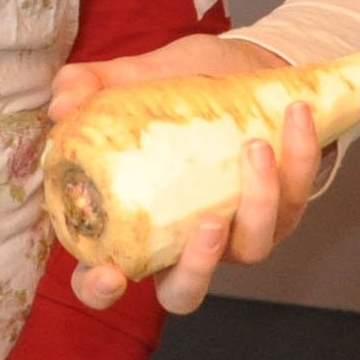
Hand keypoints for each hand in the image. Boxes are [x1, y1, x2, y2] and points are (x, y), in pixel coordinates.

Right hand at [46, 34, 314, 315]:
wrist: (245, 66)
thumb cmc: (180, 84)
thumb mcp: (135, 78)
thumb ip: (93, 85)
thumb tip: (62, 104)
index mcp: (135, 225)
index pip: (104, 280)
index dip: (100, 289)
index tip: (111, 275)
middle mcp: (183, 243)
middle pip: (184, 292)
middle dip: (198, 266)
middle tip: (207, 223)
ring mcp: (236, 236)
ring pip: (251, 249)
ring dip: (257, 202)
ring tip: (253, 147)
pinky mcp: (283, 213)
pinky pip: (294, 201)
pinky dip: (298, 160)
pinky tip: (294, 115)